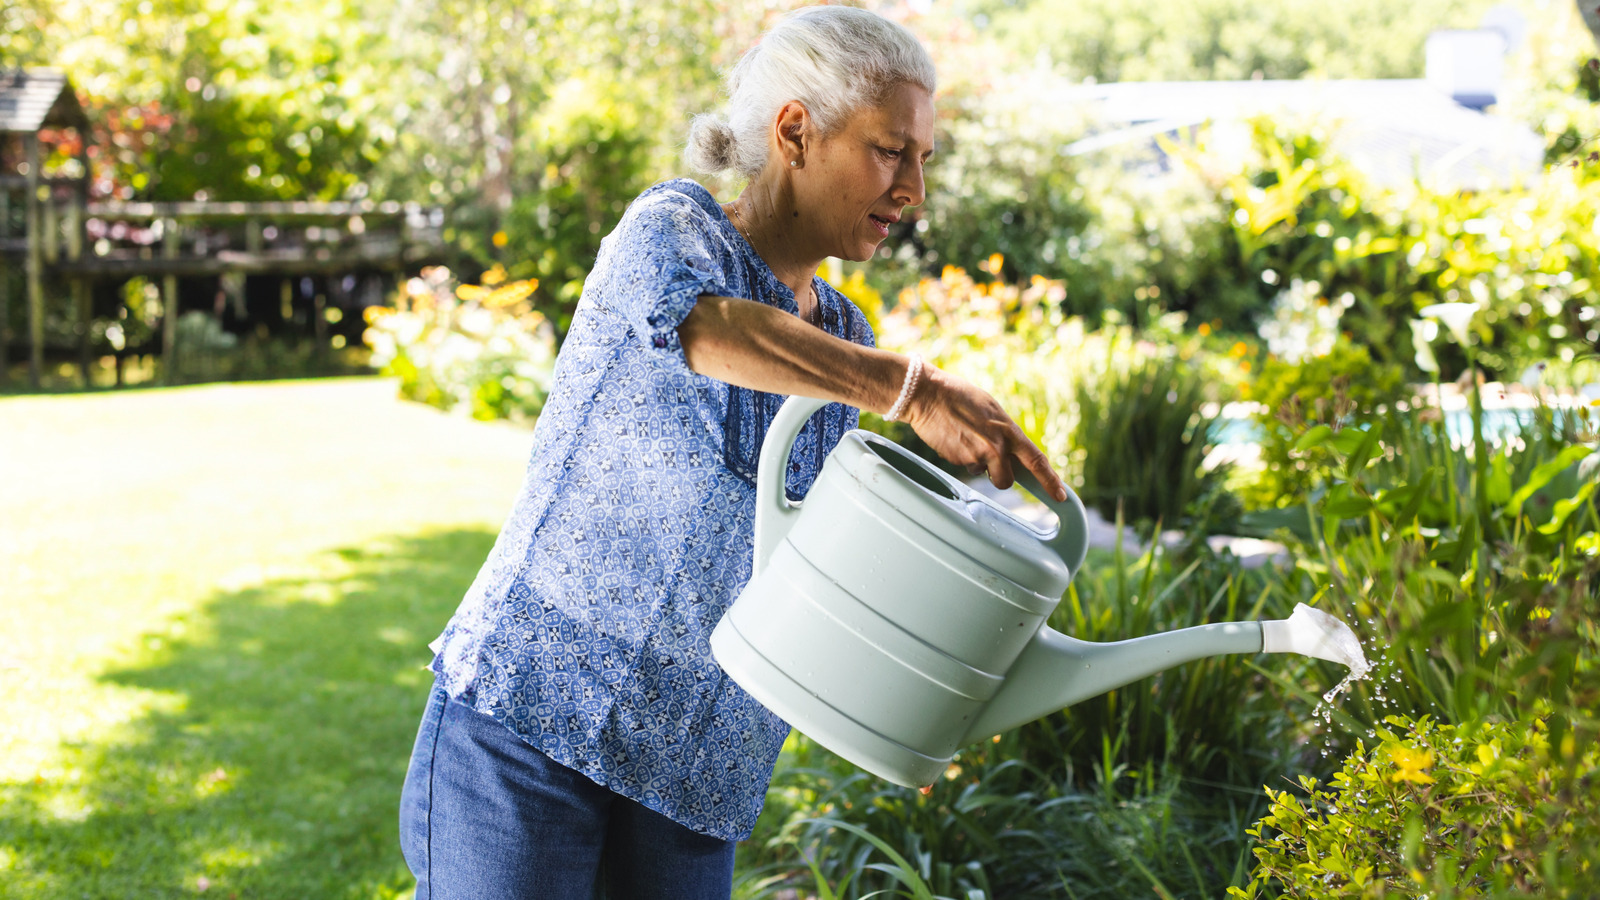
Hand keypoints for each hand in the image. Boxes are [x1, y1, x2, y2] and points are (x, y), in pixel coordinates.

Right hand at [899, 364, 1067, 502]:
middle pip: (1007, 481)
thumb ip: (1004, 433)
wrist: (928, 395)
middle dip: (1000, 476)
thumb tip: (1010, 451)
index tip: (1060, 496)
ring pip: (983, 474)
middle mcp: (995, 446)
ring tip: (965, 439)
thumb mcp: (992, 411)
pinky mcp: (957, 461)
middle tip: (989, 460)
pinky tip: (953, 438)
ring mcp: (975, 456)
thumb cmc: (960, 397)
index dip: (1050, 481)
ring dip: (978, 465)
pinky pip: (965, 467)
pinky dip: (961, 457)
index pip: (1036, 461)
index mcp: (1008, 431)